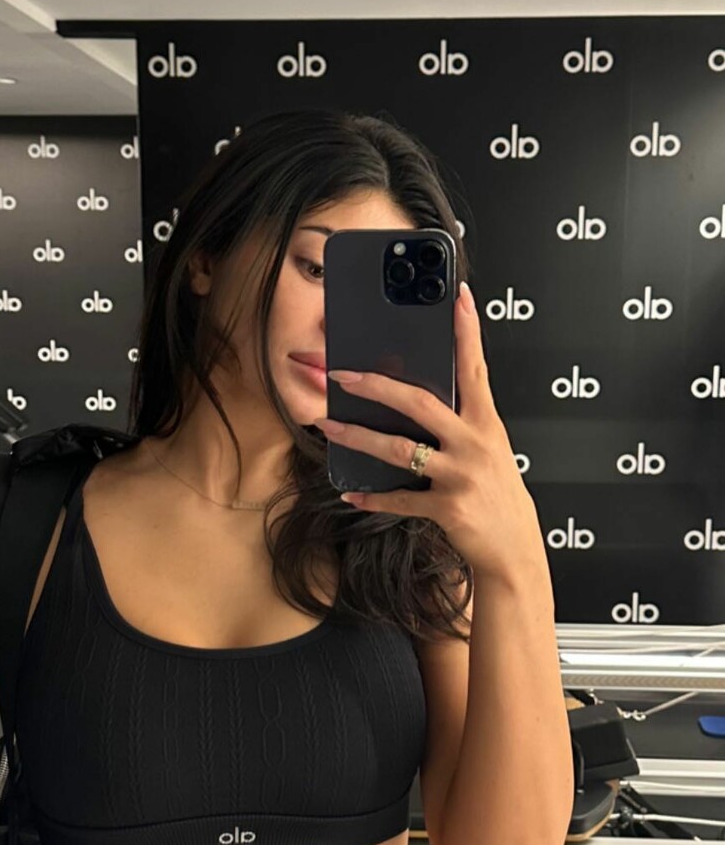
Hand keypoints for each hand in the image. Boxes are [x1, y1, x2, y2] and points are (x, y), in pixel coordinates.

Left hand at [315, 282, 542, 580]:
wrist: (515, 549)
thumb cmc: (497, 495)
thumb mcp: (490, 450)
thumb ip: (463, 422)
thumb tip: (424, 398)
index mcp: (486, 423)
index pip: (475, 367)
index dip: (467, 330)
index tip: (457, 296)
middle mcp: (475, 443)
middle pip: (420, 403)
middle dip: (377, 386)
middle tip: (342, 374)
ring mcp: (461, 475)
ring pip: (399, 449)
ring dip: (358, 437)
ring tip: (329, 427)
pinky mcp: (448, 507)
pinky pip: (399, 497)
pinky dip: (372, 495)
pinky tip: (350, 491)